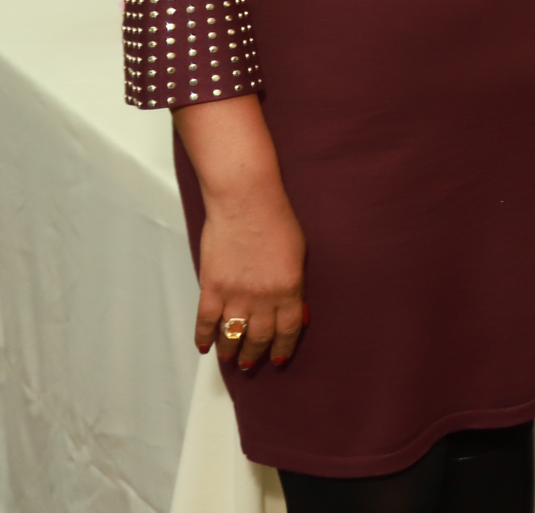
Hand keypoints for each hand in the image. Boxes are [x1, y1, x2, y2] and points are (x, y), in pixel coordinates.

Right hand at [195, 188, 306, 368]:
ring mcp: (235, 294)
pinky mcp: (212, 287)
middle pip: (260, 337)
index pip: (288, 330)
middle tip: (250, 363)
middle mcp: (263, 298)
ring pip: (233, 334)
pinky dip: (204, 337)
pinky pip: (206, 321)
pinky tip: (204, 346)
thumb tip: (293, 310)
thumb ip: (294, 285)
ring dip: (230, 350)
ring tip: (229, 359)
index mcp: (290, 289)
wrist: (246, 203)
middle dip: (255, 354)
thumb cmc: (277, 222)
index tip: (277, 359)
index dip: (282, 348)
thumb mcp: (298, 255)